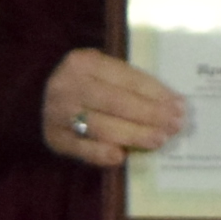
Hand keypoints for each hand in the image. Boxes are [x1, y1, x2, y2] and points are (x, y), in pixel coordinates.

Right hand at [35, 49, 189, 167]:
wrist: (40, 96)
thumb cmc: (88, 83)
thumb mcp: (104, 71)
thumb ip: (130, 84)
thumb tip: (172, 103)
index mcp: (83, 62)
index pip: (128, 79)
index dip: (157, 94)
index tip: (180, 106)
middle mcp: (66, 86)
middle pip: (116, 103)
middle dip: (150, 115)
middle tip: (175, 125)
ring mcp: (56, 113)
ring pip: (102, 126)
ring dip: (134, 135)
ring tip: (159, 139)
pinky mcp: (53, 137)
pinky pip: (80, 148)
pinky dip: (100, 153)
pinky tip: (121, 157)